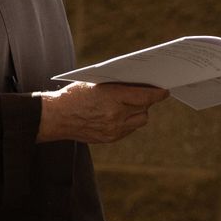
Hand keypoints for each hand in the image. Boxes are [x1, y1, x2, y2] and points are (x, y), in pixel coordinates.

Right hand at [39, 81, 167, 142]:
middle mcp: (116, 115)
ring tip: (131, 105)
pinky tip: (120, 115)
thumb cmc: (75, 95)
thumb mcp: (97, 82)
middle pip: (145, 108)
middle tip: (145, 94)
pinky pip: (129, 130)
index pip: (144, 96)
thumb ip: (119, 85)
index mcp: (113, 97)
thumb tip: (140, 85)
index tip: (165, 91)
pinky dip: (128, 122)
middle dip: (146, 101)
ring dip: (138, 112)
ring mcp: (113, 129)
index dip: (157, 93)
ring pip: (140, 121)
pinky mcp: (110, 138)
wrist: (56, 117)